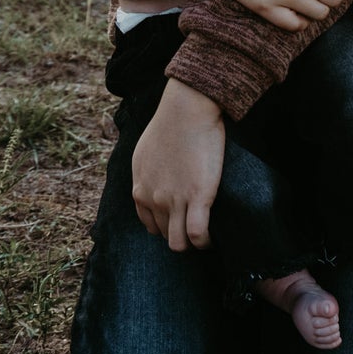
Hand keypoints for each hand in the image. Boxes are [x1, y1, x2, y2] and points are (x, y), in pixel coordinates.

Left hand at [132, 79, 223, 249]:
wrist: (186, 110)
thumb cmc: (169, 123)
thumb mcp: (143, 152)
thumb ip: (145, 173)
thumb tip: (153, 182)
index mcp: (139, 189)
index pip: (149, 225)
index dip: (166, 226)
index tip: (181, 220)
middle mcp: (153, 200)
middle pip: (164, 235)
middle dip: (180, 234)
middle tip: (197, 225)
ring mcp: (174, 201)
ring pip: (179, 243)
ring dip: (192, 242)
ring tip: (206, 235)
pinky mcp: (197, 197)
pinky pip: (198, 235)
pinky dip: (206, 241)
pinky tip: (213, 235)